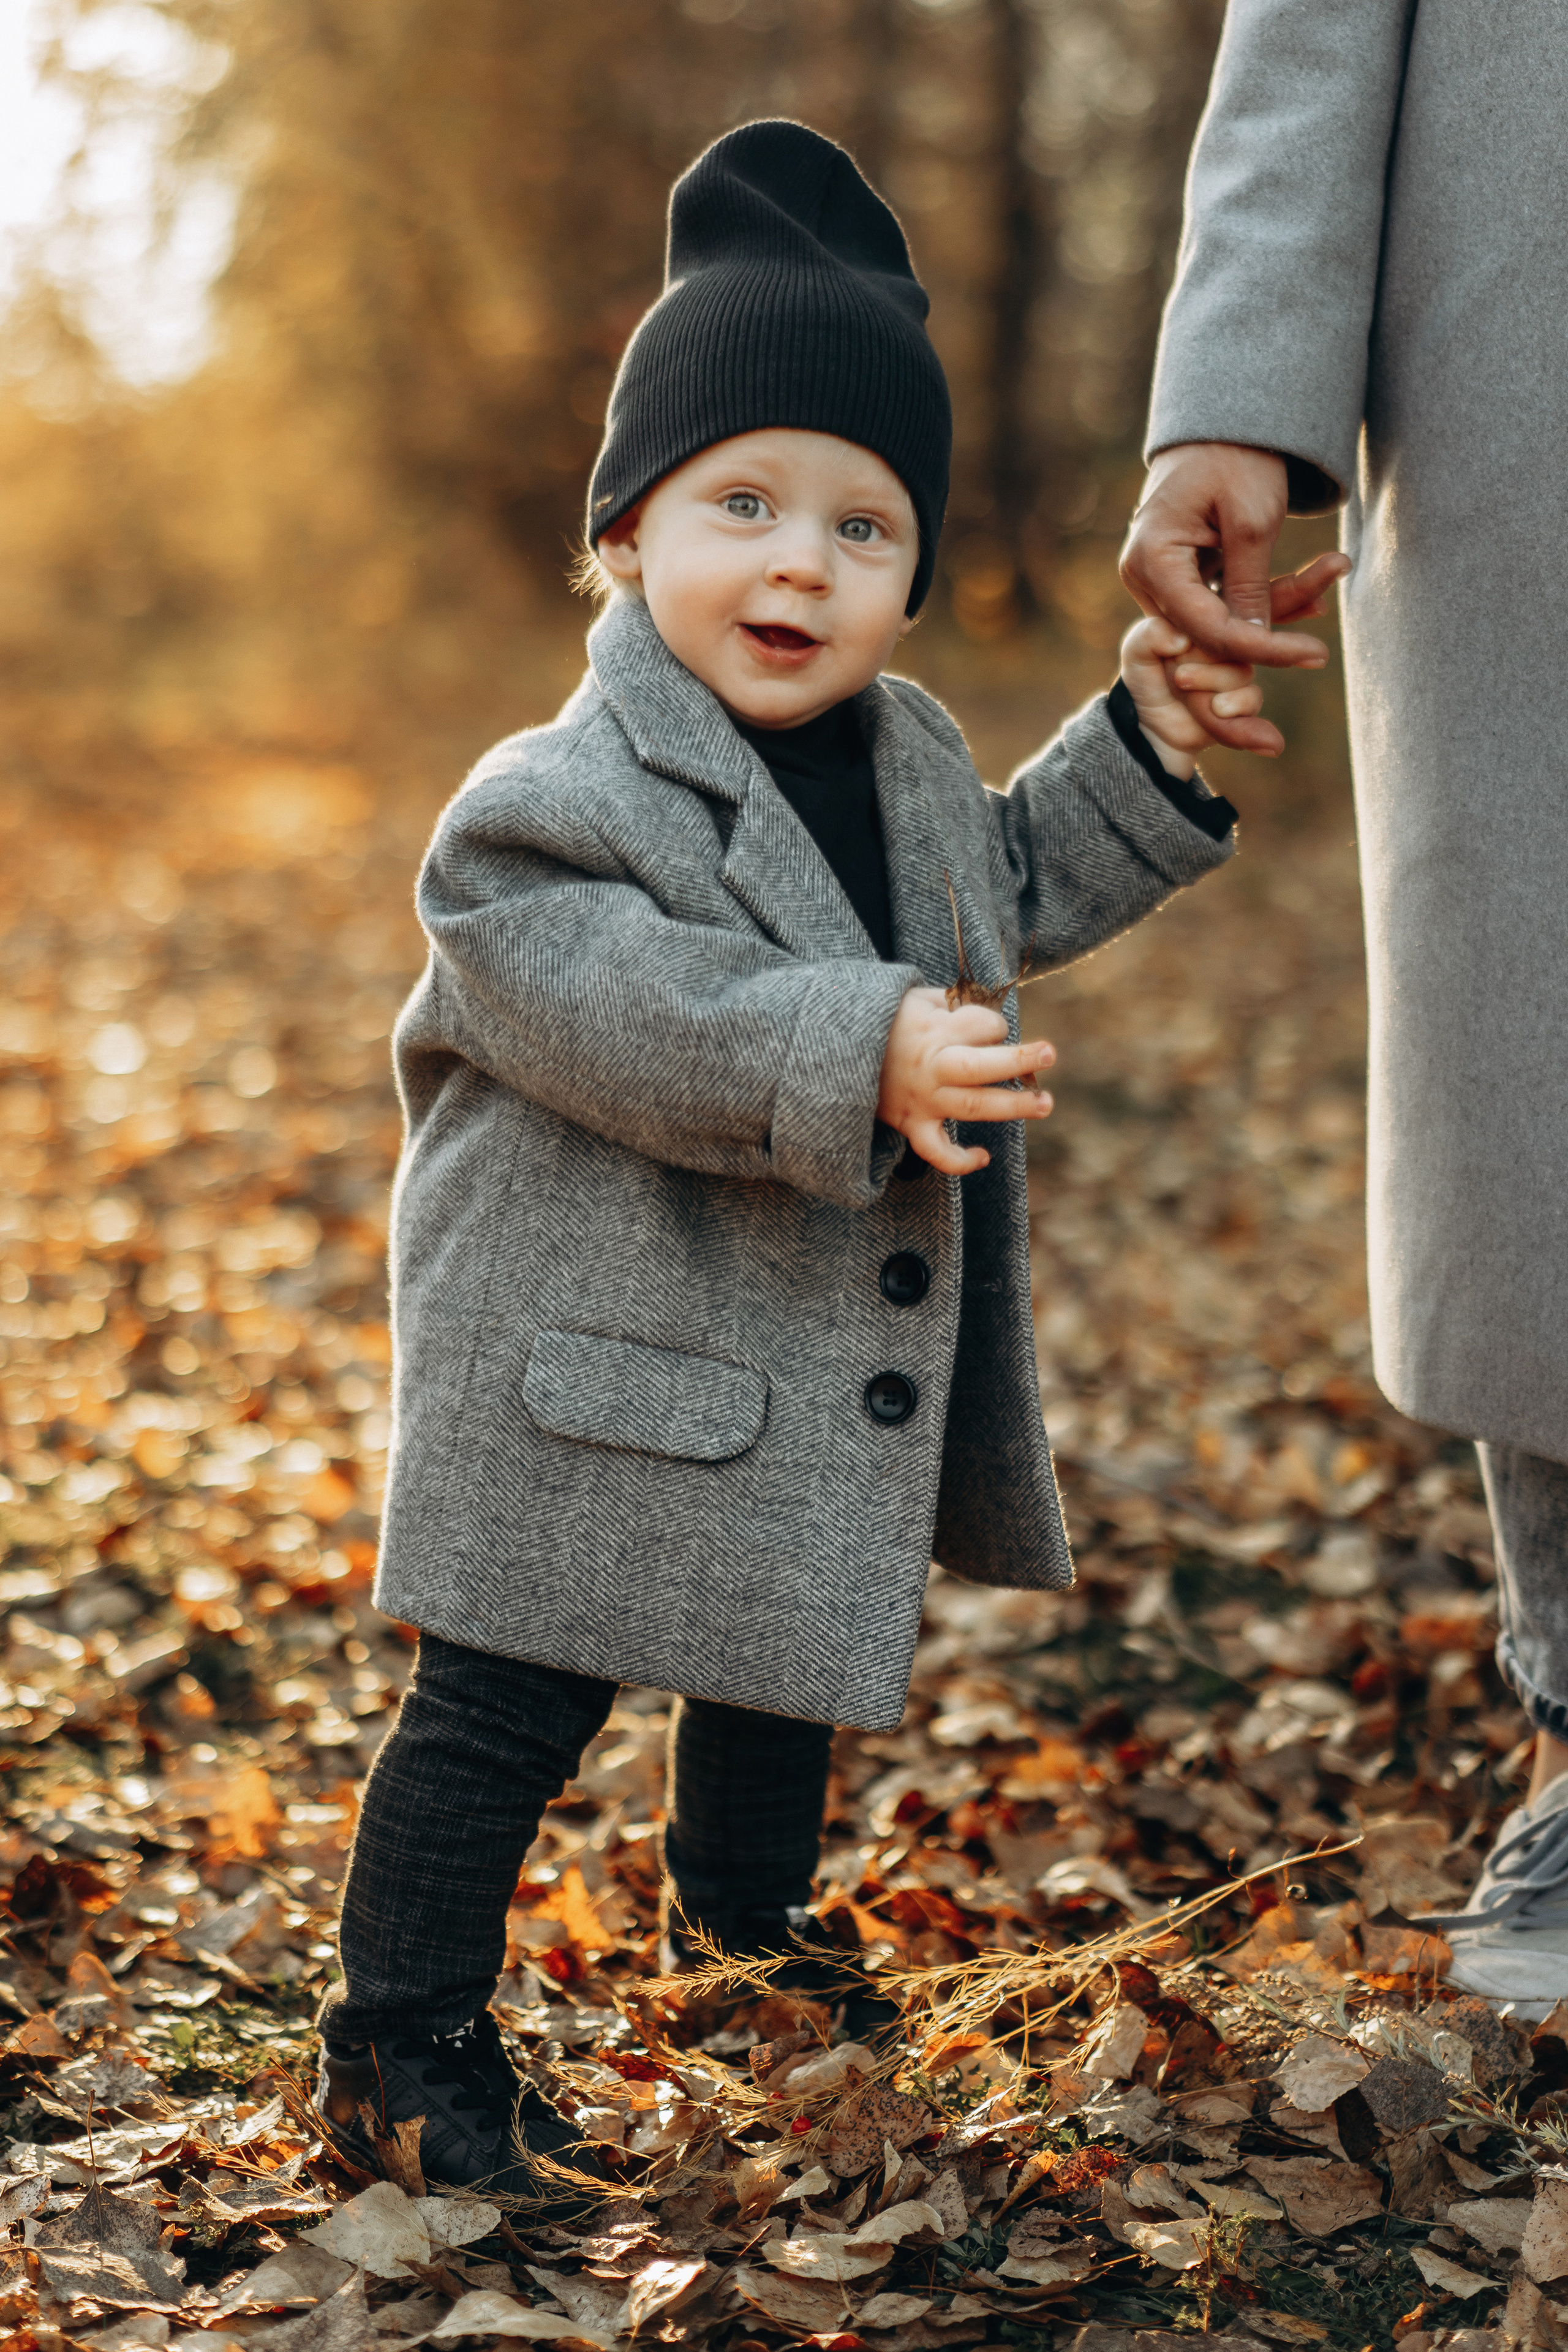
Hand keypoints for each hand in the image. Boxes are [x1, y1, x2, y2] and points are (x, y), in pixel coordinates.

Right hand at [877, 988, 1054, 1175]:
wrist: (832, 1050)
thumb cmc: (882, 1021)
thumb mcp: (915, 996)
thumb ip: (952, 1002)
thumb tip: (983, 1009)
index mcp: (935, 1031)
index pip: (984, 1026)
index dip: (992, 1024)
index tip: (987, 1027)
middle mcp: (933, 1067)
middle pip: (983, 1067)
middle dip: (1020, 1060)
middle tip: (1049, 1054)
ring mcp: (923, 1099)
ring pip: (973, 1107)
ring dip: (1012, 1107)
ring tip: (1044, 1103)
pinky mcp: (910, 1124)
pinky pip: (936, 1151)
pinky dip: (959, 1160)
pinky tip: (983, 1157)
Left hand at [1119, 616, 1260, 776]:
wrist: (1151, 727)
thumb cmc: (1145, 682)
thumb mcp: (1137, 653)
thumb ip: (1151, 634)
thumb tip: (1184, 639)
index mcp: (1204, 625)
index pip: (1216, 616)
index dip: (1196, 635)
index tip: (1172, 653)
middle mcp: (1225, 646)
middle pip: (1233, 644)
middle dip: (1203, 663)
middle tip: (1179, 677)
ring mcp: (1236, 672)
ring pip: (1242, 671)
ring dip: (1213, 682)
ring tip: (1187, 689)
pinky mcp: (1244, 701)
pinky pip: (1252, 698)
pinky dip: (1234, 704)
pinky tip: (1214, 709)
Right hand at [1120, 444, 1350, 753]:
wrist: (1222, 423)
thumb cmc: (1236, 455)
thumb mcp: (1252, 520)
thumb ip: (1250, 585)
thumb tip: (1254, 642)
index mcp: (1151, 560)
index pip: (1207, 627)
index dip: (1261, 647)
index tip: (1315, 655)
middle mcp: (1143, 577)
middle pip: (1209, 632)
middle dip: (1268, 635)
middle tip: (1320, 638)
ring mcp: (1158, 579)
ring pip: (1218, 622)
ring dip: (1272, 615)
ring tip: (1327, 589)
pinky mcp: (1178, 577)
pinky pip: (1220, 603)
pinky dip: (1261, 601)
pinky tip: (1308, 595)